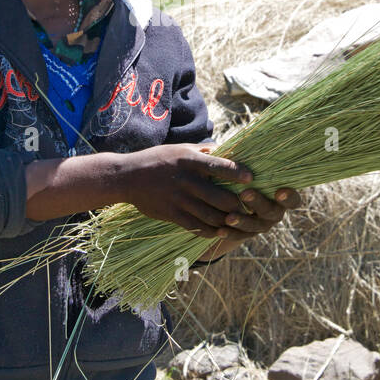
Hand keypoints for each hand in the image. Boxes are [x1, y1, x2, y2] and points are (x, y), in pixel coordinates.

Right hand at [120, 143, 300, 242]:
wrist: (127, 177)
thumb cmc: (156, 159)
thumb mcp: (178, 149)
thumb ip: (201, 151)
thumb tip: (223, 148)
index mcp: (189, 161)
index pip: (220, 166)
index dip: (239, 173)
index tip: (252, 178)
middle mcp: (186, 181)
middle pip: (220, 197)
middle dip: (238, 204)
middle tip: (250, 206)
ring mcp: (178, 199)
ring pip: (211, 215)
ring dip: (228, 220)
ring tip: (238, 221)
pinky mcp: (171, 214)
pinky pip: (196, 226)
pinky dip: (211, 231)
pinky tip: (220, 231)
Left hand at [196, 145, 300, 259]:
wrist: (234, 193)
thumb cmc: (245, 173)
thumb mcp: (251, 166)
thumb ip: (255, 159)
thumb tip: (254, 138)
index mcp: (282, 195)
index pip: (293, 200)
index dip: (289, 197)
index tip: (280, 190)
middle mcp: (275, 211)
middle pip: (272, 212)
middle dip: (258, 203)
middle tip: (245, 194)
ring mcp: (261, 225)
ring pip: (255, 226)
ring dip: (242, 221)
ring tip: (228, 217)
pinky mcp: (246, 234)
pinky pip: (239, 236)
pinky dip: (230, 233)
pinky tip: (220, 230)